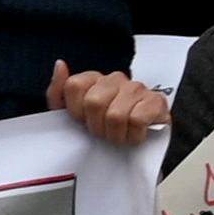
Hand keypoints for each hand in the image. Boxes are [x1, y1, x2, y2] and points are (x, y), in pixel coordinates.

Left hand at [48, 59, 168, 142]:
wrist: (136, 149)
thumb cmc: (103, 129)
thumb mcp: (72, 115)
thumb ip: (58, 92)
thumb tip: (60, 65)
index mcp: (94, 80)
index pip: (74, 85)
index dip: (75, 110)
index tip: (82, 121)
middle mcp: (116, 80)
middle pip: (93, 102)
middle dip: (96, 126)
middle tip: (103, 132)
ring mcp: (137, 89)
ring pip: (115, 115)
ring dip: (115, 135)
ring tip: (119, 135)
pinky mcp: (156, 102)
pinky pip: (136, 120)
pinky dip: (133, 135)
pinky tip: (134, 134)